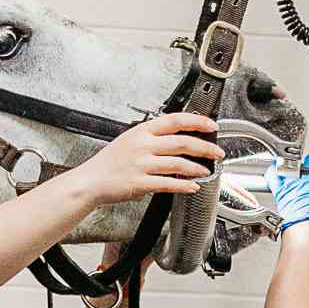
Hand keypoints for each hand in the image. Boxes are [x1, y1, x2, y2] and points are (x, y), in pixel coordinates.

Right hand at [74, 114, 223, 206]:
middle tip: (217, 153)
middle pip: (181, 142)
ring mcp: (141, 164)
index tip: (211, 126)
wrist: (91, 181)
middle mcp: (143, 145)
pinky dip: (183, 185)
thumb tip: (178, 138)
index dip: (197, 122)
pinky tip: (192, 186)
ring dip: (196, 168)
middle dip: (205, 147)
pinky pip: (168, 183)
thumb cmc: (110, 162)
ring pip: (177, 163)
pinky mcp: (140, 183)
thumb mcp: (131, 140)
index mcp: (142, 131)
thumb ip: (153, 138)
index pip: (175, 120)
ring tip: (206, 171)